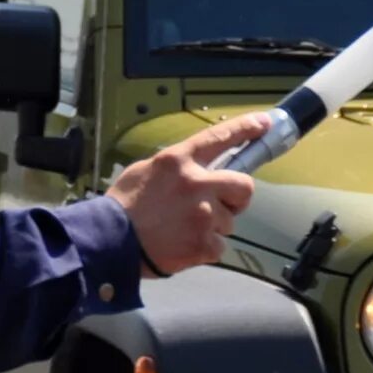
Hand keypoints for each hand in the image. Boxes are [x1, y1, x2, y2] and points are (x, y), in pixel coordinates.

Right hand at [106, 113, 271, 275]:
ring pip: (229, 221)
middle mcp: (196, 184)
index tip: (263, 123)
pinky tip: (183, 246)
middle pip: (244, 186)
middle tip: (221, 205)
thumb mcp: (144, 171)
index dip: (245, 128)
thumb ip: (174, 169)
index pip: (219, 137)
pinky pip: (219, 246)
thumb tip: (192, 170)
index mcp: (178, 161)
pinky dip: (204, 249)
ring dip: (213, 227)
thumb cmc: (122, 208)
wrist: (109, 243)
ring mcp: (203, 215)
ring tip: (183, 230)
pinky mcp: (203, 244)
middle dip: (238, 197)